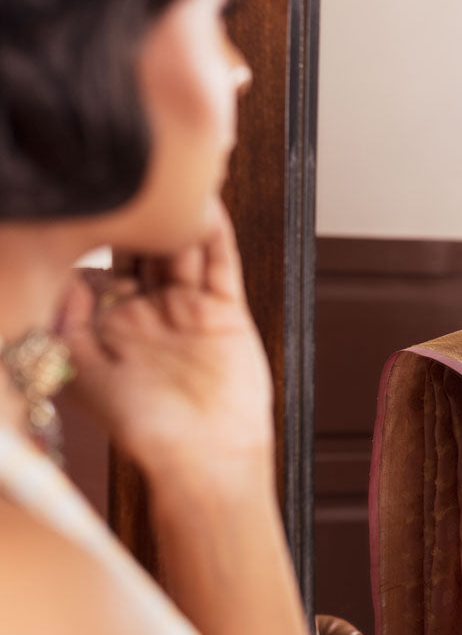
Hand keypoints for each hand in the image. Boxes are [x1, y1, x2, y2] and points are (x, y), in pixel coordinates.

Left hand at [60, 202, 273, 484]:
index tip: (85, 200)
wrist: (203, 459)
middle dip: (137, 213)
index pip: (99, 264)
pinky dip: (215, 234)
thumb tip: (63, 271)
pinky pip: (220, 263)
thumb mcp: (82, 374)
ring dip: (176, 214)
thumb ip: (66, 322)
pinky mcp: (224, 311)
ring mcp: (188, 308)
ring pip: (181, 248)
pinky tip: (206, 206)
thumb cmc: (142, 429)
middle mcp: (149, 311)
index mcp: (110, 325)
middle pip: (142, 248)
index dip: (94, 235)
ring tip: (169, 176)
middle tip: (130, 175)